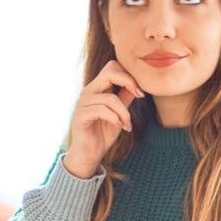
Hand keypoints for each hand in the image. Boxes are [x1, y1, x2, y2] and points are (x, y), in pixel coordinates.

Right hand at [63, 60, 142, 177]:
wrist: (89, 154)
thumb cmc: (103, 133)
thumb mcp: (120, 113)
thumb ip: (126, 98)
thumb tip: (139, 85)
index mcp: (97, 88)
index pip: (112, 67)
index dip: (129, 75)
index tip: (140, 92)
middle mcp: (88, 92)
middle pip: (110, 72)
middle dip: (129, 82)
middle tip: (139, 96)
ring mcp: (82, 103)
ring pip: (110, 98)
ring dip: (124, 112)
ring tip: (127, 124)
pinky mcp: (80, 116)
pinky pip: (101, 111)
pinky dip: (115, 118)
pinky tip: (119, 126)